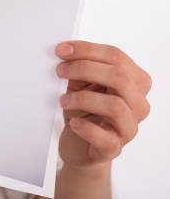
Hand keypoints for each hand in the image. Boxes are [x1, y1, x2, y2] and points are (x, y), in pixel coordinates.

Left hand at [55, 41, 150, 168]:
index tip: (62, 50)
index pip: (117, 57)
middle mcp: (138, 104)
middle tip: (60, 71)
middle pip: (119, 78)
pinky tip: (73, 123)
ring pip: (115, 106)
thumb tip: (65, 52)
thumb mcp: (81, 85)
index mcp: (134, 82)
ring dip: (83, 99)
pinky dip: (87, 129)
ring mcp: (129, 128)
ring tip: (63, 100)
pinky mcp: (114, 148)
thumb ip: (80, 69)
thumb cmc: (82, 111)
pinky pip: (106, 138)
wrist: (78, 146)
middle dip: (85, 69)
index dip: (87, 50)